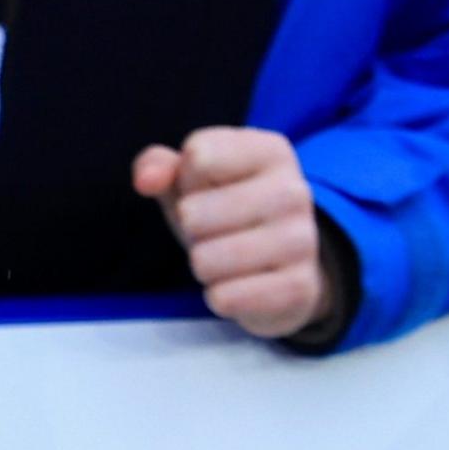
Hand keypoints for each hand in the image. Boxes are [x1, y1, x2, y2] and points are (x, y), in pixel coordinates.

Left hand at [134, 127, 337, 340]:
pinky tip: (238, 285)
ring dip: (203, 265)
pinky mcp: (299, 287)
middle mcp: (294, 190)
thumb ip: (158, 166)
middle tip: (213, 231)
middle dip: (190, 228)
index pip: (198, 156)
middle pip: (193, 214)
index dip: (186, 180)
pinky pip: (225, 298)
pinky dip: (219, 297)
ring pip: (205, 260)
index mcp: (271, 151)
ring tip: (224, 258)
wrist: (283, 263)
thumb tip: (146, 180)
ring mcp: (302, 241)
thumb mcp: (191, 180)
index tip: (208, 188)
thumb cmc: (227, 210)